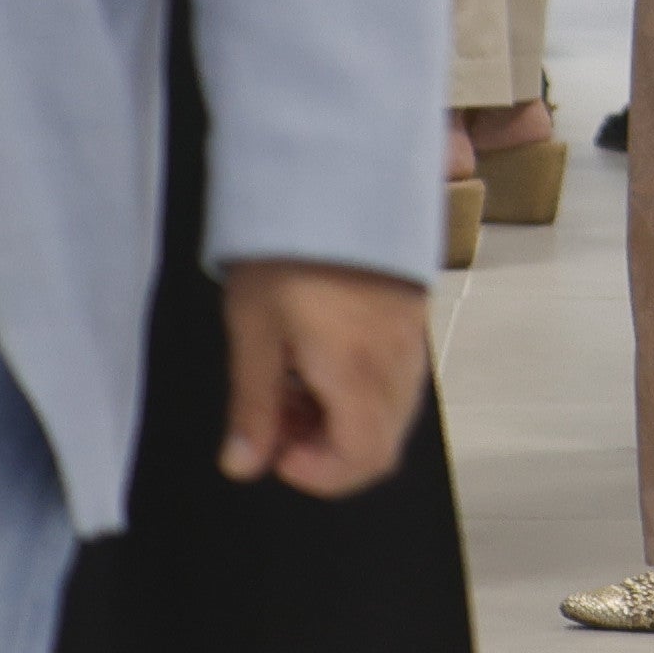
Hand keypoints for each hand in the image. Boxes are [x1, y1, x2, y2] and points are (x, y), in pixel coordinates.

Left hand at [218, 259, 432, 495]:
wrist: (335, 178)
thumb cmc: (289, 251)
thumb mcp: (254, 330)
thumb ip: (252, 405)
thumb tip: (243, 465)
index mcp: (357, 372)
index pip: (362, 461)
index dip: (315, 474)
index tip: (272, 450)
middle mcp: (396, 364)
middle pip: (380, 445)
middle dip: (325, 450)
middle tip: (276, 419)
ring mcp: (411, 341)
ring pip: (389, 415)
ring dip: (341, 421)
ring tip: (292, 384)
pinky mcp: (410, 320)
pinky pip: (394, 380)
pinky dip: (358, 391)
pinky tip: (318, 359)